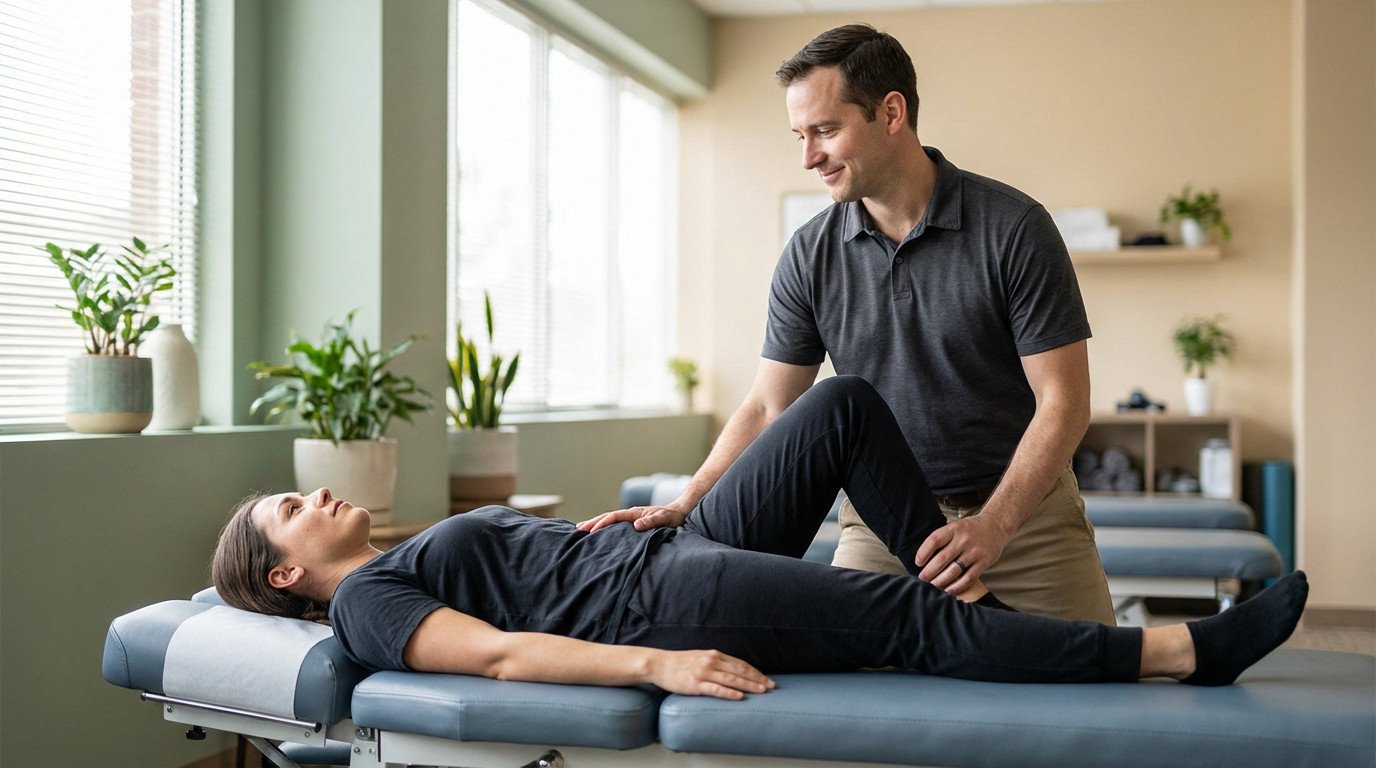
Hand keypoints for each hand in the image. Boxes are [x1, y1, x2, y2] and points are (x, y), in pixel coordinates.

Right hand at [577, 504, 689, 532]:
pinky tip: (600, 533)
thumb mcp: (664, 519)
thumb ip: (651, 521)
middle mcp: (630, 514)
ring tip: (582, 530)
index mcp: (634, 513)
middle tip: (577, 529)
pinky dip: (604, 527)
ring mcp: (631, 518)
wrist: (679, 512)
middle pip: (607, 517)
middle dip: (592, 522)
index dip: (602, 524)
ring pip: (609, 520)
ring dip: (596, 524)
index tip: (591, 532)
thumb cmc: (672, 516)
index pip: (614, 517)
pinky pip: (615, 525)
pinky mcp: (633, 523)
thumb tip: (636, 525)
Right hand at [648, 649, 774, 699]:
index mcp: (714, 655)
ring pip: (731, 680)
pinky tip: (739, 697)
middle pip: (740, 671)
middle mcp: (711, 662)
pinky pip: (715, 689)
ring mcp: (704, 673)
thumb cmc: (680, 663)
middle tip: (772, 687)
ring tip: (762, 691)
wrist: (659, 664)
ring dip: (749, 685)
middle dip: (757, 679)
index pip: (740, 664)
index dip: (755, 672)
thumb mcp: (701, 658)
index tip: (767, 679)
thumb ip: (716, 663)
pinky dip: (729, 693)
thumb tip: (732, 671)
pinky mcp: (695, 684)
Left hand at [915, 513, 1013, 594]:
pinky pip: (968, 577)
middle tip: (922, 579)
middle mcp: (963, 540)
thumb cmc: (970, 529)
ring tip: (933, 586)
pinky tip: (949, 590)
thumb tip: (925, 559)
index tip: (918, 563)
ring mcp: (974, 551)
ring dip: (940, 581)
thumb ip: (943, 539)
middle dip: (929, 572)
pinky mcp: (984, 562)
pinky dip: (957, 586)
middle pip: (942, 559)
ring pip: (954, 570)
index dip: (923, 552)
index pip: (934, 540)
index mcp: (953, 529)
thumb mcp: (955, 527)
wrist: (996, 526)